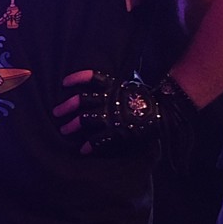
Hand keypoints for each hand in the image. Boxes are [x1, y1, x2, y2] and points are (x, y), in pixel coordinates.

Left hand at [54, 69, 195, 153]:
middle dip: (66, 106)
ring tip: (64, 130)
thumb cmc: (147, 99)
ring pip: (84, 120)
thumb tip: (116, 74)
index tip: (64, 83)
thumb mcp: (132, 84)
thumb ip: (119, 82)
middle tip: (56, 113)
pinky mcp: (117, 132)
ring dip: (72, 125)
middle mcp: (109, 99)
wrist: (166, 112)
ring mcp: (112, 116)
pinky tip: (82, 149)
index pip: (91, 78)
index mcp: (113, 86)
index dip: (76, 79)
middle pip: (81, 100)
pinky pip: (98, 139)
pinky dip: (88, 145)